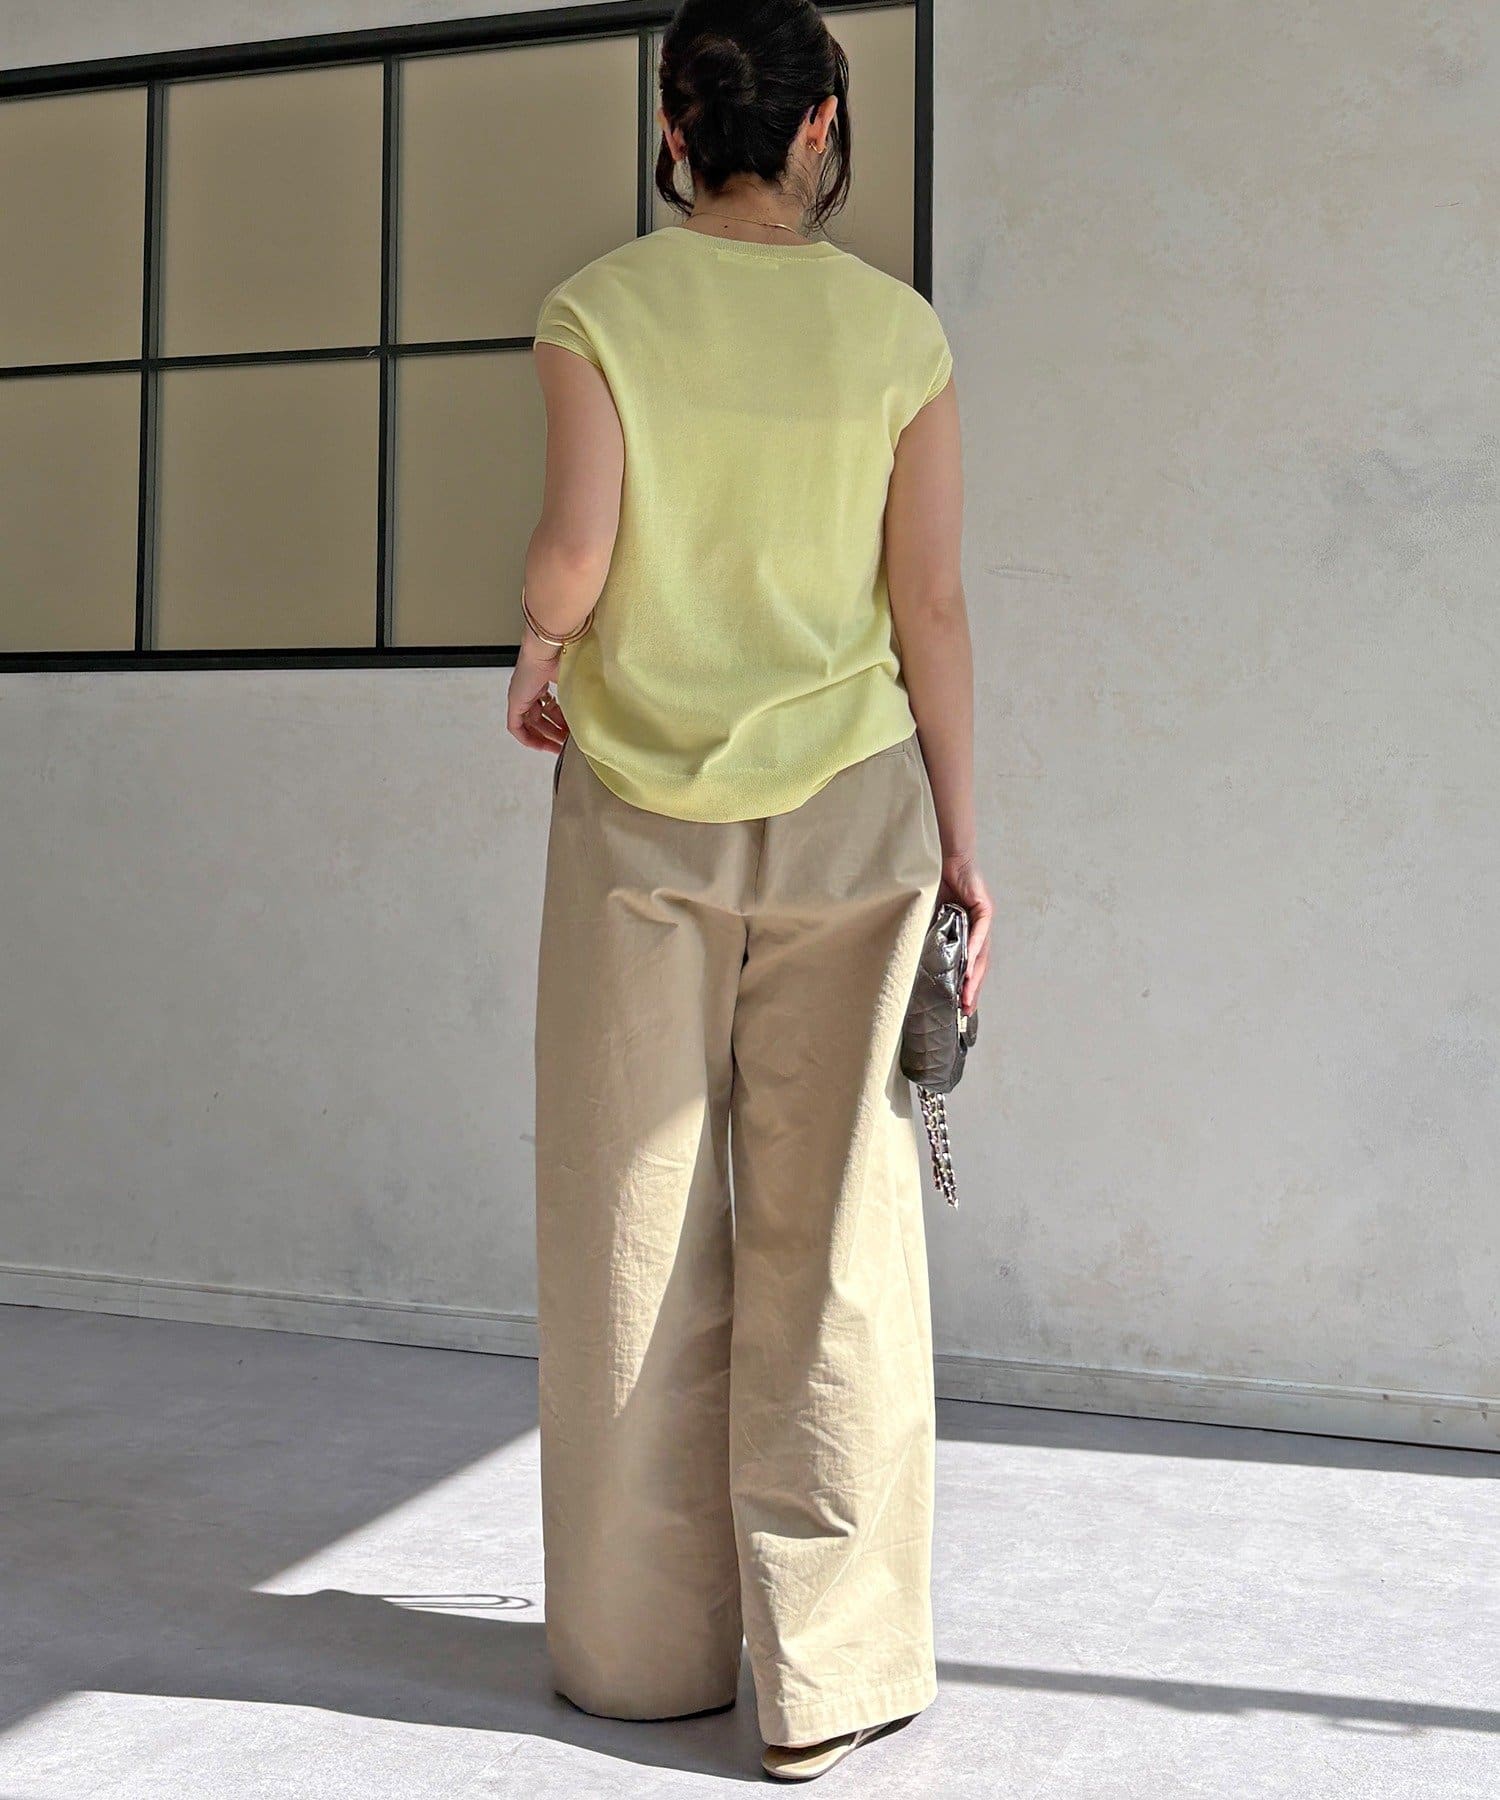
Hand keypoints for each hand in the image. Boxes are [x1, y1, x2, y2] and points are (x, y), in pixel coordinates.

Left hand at [507, 641, 569, 755]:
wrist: (549, 648)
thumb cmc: (564, 656)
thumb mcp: (574, 681)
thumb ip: (578, 696)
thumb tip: (589, 712)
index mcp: (542, 680)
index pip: (548, 706)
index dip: (559, 721)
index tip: (570, 730)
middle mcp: (529, 689)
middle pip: (540, 717)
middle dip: (554, 732)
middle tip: (566, 743)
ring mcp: (520, 696)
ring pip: (531, 723)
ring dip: (545, 736)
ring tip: (559, 746)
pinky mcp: (515, 702)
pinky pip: (516, 727)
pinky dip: (527, 738)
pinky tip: (541, 746)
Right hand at [938, 853, 992, 1014]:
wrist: (944, 858)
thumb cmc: (934, 886)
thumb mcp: (930, 918)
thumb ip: (930, 937)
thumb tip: (915, 961)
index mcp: (966, 934)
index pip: (968, 965)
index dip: (965, 986)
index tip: (960, 1007)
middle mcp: (978, 930)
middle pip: (978, 965)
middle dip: (972, 988)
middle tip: (966, 1009)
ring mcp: (983, 920)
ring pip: (981, 953)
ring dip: (974, 975)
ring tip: (967, 994)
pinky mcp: (984, 908)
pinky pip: (980, 932)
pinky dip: (974, 948)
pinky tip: (969, 965)